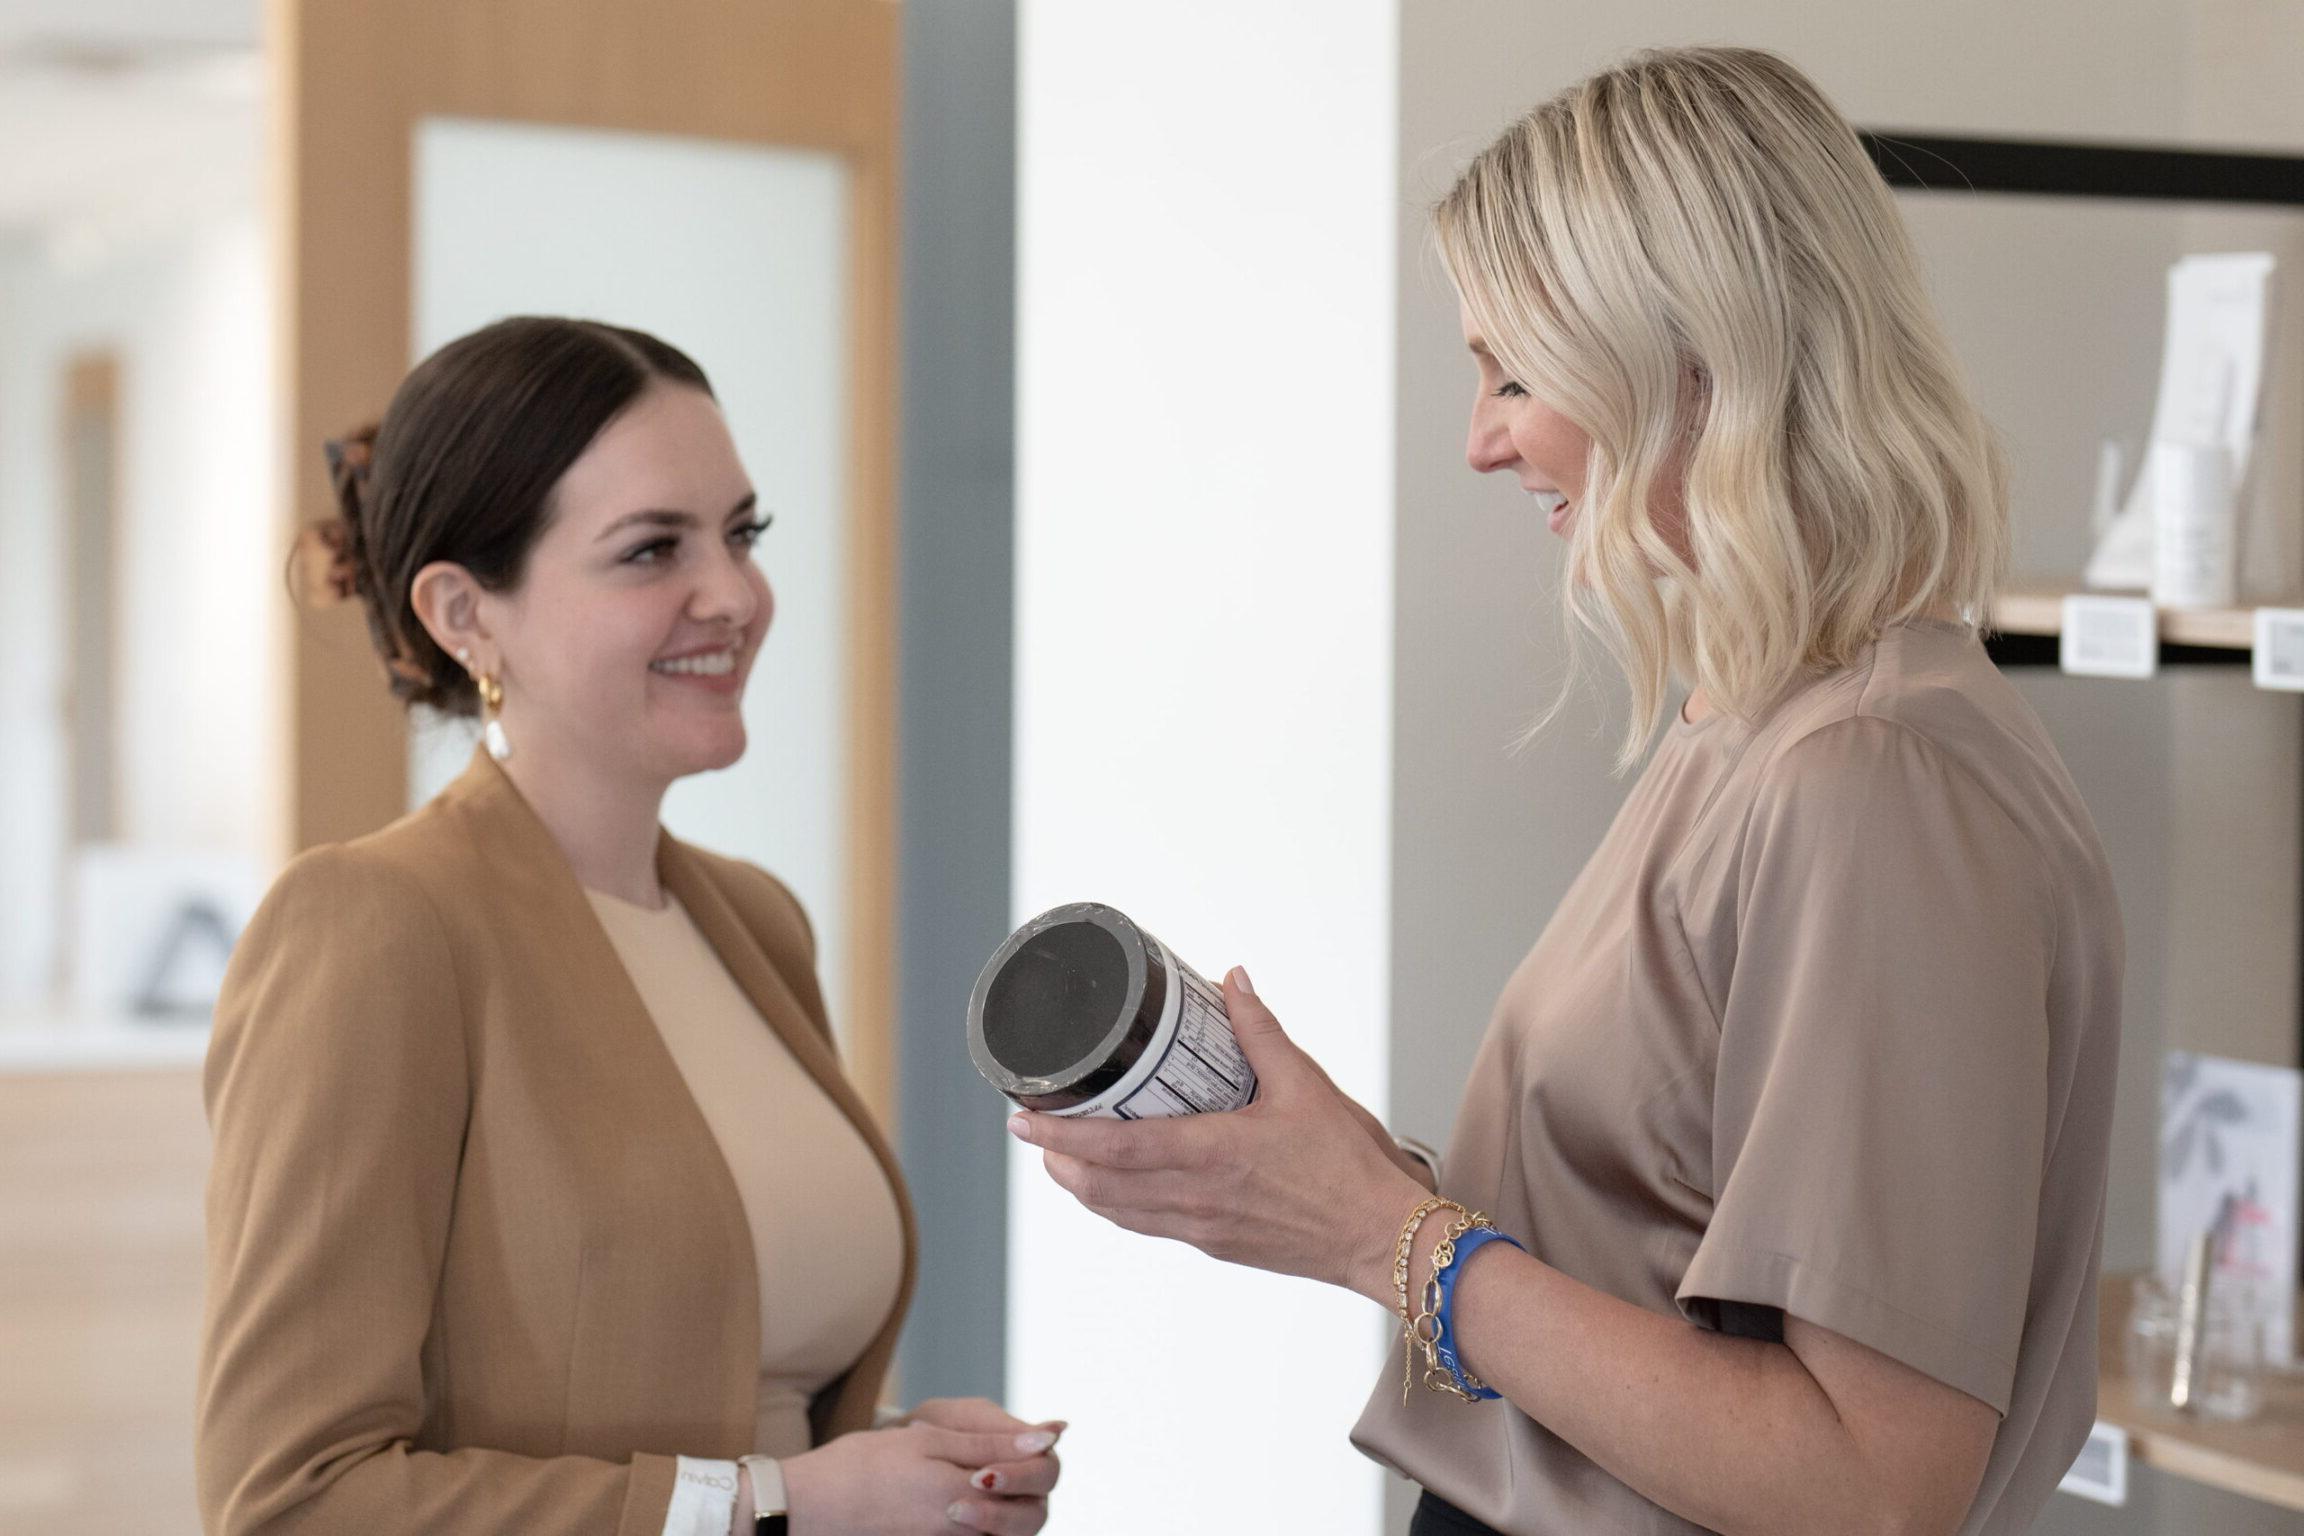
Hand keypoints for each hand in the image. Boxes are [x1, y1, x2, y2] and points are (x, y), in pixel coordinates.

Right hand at [780, 1413, 1063, 1535]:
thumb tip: (1047, 1439)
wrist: (806, 1507)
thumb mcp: (927, 1441)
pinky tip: (963, 1496)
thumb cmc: (861, 1466)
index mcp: (963, 1494)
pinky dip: (983, 1518)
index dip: (1034, 1456)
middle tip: (1003, 1460)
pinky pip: (977, 1535)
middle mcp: (962, 1528)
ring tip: (982, 1474)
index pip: (1032, 1479)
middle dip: (1025, 1482)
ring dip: (1006, 1501)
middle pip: (1028, 1514)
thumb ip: (989, 1443)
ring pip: (1006, 1527)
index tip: (1029, 1437)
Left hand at [1008, 967, 1429, 1303]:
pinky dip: (1119, 1204)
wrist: (1382, 1238)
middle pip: (1099, 1186)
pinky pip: (1149, 1224)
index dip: (1060, 1134)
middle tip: (1034, 1128)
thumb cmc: (1350, 1167)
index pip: (1113, 1148)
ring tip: (1063, 1154)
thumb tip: (1231, 982)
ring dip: (1082, 1185)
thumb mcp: (1306, 1084)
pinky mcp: (1216, 1244)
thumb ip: (1260, 1031)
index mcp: (1211, 1154)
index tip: (1022, 1118)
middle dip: (1058, 1158)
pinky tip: (1120, 1185)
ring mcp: (1202, 1228)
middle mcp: (1196, 1198)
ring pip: (1118, 1212)